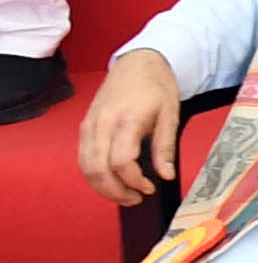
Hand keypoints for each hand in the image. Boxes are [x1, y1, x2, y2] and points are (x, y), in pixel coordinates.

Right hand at [73, 47, 183, 207]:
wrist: (138, 63)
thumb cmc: (156, 86)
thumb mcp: (170, 115)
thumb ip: (165, 147)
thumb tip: (166, 175)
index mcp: (125, 120)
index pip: (121, 162)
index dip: (133, 181)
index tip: (148, 188)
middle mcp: (101, 125)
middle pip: (98, 170)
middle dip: (115, 191)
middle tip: (136, 199)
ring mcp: (89, 126)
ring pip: (86, 167)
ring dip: (103, 187)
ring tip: (126, 194)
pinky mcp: (84, 127)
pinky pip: (83, 158)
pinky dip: (94, 174)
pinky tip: (112, 180)